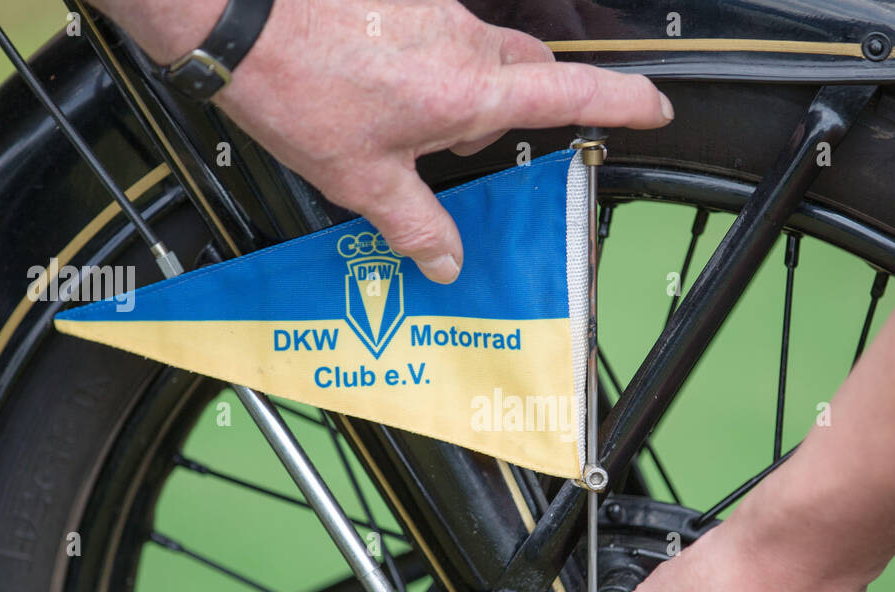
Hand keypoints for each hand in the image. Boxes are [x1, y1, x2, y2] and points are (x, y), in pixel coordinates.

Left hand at [102, 0, 672, 283]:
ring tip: (402, 122)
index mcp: (469, 89)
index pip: (571, 90)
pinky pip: (438, 32)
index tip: (656, 107)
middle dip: (516, 109)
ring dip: (460, 89)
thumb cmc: (297, 86)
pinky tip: (375, 85)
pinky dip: (424, 63)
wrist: (237, 14)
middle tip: (472, 145)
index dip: (625, 101)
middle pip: (526, 70)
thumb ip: (416, 222)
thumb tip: (446, 263)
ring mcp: (433, 9)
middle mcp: (463, 40)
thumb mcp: (361, 176)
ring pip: (477, 51)